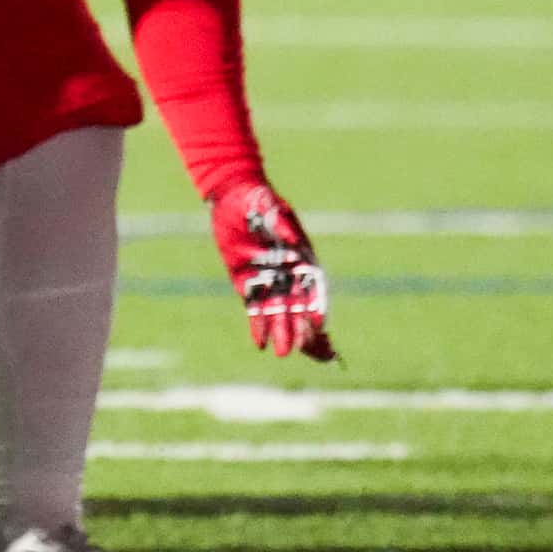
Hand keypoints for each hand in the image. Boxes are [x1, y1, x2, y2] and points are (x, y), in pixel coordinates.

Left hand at [210, 182, 334, 362]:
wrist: (232, 198)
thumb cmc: (256, 199)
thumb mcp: (267, 205)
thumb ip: (280, 222)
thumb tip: (292, 241)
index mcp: (300, 256)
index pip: (314, 286)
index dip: (317, 305)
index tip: (320, 324)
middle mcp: (288, 273)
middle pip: (299, 307)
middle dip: (302, 328)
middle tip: (304, 349)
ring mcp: (268, 280)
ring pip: (278, 313)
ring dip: (282, 332)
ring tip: (283, 353)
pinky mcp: (247, 283)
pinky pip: (254, 308)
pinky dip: (258, 326)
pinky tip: (260, 343)